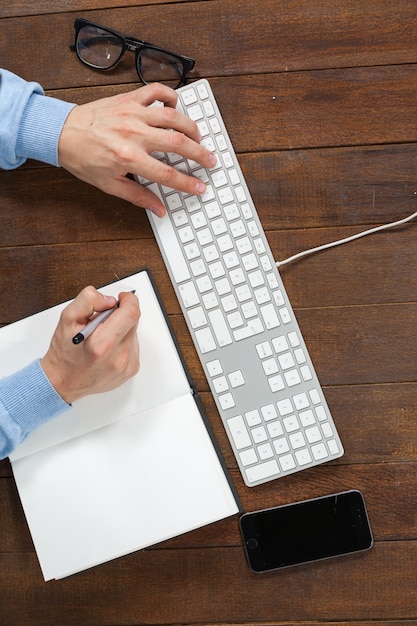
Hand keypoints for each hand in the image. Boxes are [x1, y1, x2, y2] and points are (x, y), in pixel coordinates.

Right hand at [41, 287, 139, 403]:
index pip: (131, 313)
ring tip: (102, 337)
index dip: (129, 300)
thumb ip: (88, 301)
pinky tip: (108, 348)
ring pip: (134, 333)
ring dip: (121, 329)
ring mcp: (126, 365)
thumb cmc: (64, 353)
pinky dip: (122, 342)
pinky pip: (133, 346)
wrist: (63, 382)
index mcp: (102, 344)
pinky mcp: (130, 370)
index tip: (122, 298)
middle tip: (102, 320)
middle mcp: (118, 357)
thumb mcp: (67, 319)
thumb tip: (109, 300)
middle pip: (133, 321)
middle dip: (120, 314)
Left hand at [58, 83, 216, 216]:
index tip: (200, 187)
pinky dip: (170, 96)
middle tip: (211, 161)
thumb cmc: (83, 158)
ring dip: (191, 127)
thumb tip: (159, 209)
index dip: (188, 183)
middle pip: (178, 144)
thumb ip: (138, 197)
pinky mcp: (128, 99)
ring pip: (173, 116)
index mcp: (129, 158)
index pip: (168, 174)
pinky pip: (156, 92)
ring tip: (199, 137)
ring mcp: (132, 113)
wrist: (62, 133)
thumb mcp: (110, 185)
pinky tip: (176, 107)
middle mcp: (133, 134)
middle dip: (200, 154)